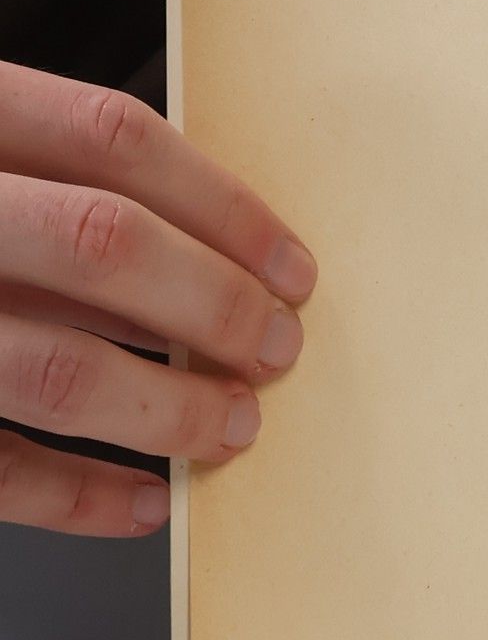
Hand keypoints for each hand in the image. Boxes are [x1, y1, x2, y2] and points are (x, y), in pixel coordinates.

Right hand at [0, 62, 314, 533]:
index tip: (293, 267)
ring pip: (58, 368)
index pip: (111, 138)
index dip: (224, 206)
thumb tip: (206, 250)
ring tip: (232, 425)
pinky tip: (144, 502)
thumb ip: (41, 176)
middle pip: (103, 243)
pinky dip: (80, 496)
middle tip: (277, 349)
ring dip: (169, 406)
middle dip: (215, 305)